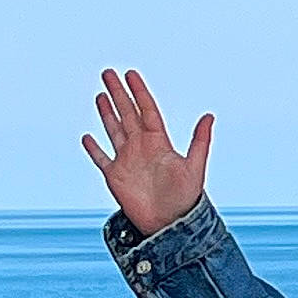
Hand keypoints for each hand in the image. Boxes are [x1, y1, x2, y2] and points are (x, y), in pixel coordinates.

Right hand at [81, 69, 213, 239]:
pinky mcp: (115, 176)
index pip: (147, 110)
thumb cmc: (186, 197)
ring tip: (101, 94)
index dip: (139, 91)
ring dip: (107, 113)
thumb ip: (200, 140)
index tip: (130, 74)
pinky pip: (101, 158)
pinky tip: (87, 136)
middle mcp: (142, 147)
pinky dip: (93, 148)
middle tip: (108, 73)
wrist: (170, 223)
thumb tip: (209, 115)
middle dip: (118, 93)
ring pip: (114, 130)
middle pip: (127, 114)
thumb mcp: (195, 166)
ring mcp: (127, 160)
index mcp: (159, 142)